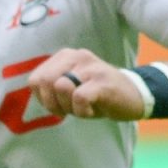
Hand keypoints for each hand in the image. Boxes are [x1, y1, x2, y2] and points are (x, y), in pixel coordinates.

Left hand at [29, 48, 146, 120]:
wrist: (133, 95)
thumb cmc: (97, 95)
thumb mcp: (69, 90)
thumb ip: (49, 88)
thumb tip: (34, 89)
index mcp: (65, 57)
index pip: (35, 79)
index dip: (43, 98)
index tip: (59, 104)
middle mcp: (77, 56)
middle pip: (44, 82)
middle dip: (52, 103)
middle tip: (70, 108)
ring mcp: (90, 67)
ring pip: (60, 87)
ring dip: (68, 107)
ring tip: (83, 107)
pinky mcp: (102, 81)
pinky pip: (79, 97)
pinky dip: (81, 110)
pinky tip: (91, 110)